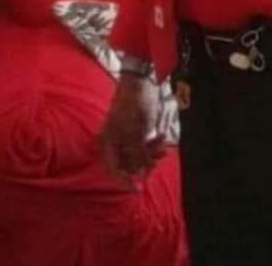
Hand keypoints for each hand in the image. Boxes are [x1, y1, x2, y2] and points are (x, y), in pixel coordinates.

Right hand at [99, 73, 167, 188]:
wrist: (140, 80)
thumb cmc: (134, 104)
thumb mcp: (136, 131)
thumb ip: (136, 154)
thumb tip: (139, 172)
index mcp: (108, 143)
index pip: (113, 170)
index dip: (124, 181)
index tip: (136, 189)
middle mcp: (114, 143)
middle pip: (128, 164)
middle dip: (145, 162)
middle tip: (158, 158)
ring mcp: (125, 137)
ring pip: (138, 155)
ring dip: (151, 153)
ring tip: (163, 146)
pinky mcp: (135, 131)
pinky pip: (143, 145)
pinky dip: (152, 144)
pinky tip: (162, 137)